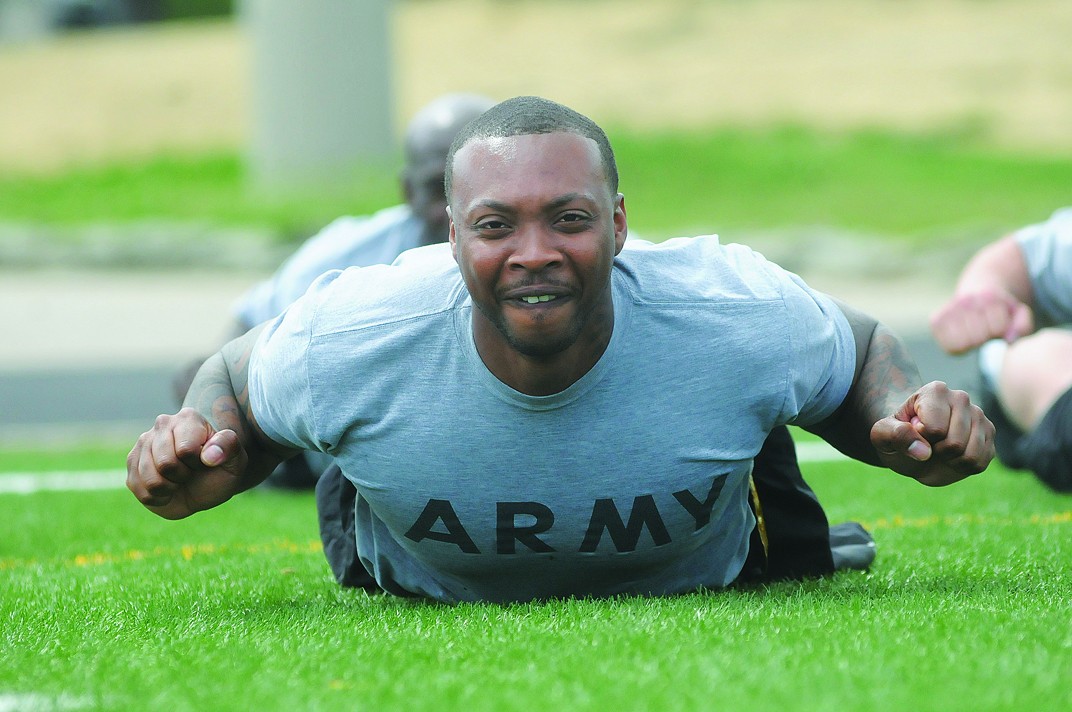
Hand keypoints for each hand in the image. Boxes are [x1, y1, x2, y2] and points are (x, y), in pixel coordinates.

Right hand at [126, 407, 248, 518]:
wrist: (205, 486)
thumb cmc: (221, 470)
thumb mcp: (236, 461)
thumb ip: (229, 448)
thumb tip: (209, 455)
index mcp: (189, 418)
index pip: (186, 450)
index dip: (198, 464)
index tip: (205, 461)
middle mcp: (162, 424)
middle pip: (165, 464)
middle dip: (183, 476)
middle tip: (191, 472)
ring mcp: (143, 443)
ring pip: (150, 478)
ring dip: (169, 488)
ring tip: (178, 479)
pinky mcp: (132, 462)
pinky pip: (139, 489)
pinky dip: (156, 496)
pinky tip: (166, 487)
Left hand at [869, 381, 994, 485]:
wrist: (911, 443)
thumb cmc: (897, 435)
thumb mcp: (882, 435)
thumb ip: (895, 436)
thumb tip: (923, 451)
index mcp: (935, 391)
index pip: (934, 429)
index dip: (920, 439)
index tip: (914, 431)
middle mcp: (961, 398)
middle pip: (955, 443)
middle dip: (936, 452)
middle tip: (927, 444)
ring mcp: (979, 416)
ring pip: (970, 455)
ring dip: (950, 461)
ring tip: (939, 450)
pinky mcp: (989, 435)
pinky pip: (980, 463)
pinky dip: (962, 467)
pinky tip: (952, 456)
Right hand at [929, 288, 1033, 354]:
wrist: (977, 288)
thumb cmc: (1000, 308)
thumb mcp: (1018, 313)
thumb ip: (1022, 326)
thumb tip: (1008, 340)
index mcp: (989, 298)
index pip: (996, 329)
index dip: (999, 333)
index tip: (997, 326)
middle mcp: (966, 301)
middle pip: (978, 338)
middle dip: (984, 339)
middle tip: (984, 332)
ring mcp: (948, 310)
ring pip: (961, 343)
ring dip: (970, 344)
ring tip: (974, 336)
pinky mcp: (935, 320)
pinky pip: (947, 346)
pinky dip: (955, 347)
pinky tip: (961, 339)